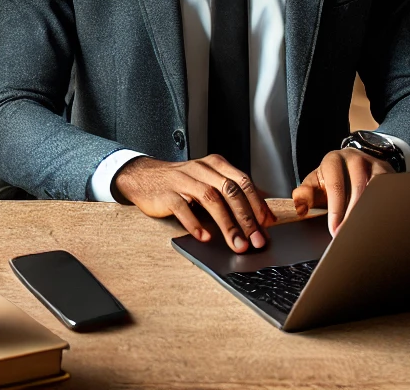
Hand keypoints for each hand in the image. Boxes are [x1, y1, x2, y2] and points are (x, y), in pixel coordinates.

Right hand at [111, 155, 276, 253]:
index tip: (266, 225)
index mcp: (215, 165)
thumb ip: (234, 195)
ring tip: (236, 244)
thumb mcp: (208, 181)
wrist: (143, 178)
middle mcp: (201, 169)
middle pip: (230, 190)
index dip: (256, 203)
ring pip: (211, 199)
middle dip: (246, 218)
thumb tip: (264, 216)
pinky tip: (205, 237)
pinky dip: (195, 224)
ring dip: (227, 225)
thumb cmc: (180, 182)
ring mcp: (183, 180)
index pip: (242, 181)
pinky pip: (183, 208)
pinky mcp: (167, 194)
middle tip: (256, 240)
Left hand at [292, 149, 392, 235]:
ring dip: (370, 210)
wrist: (350, 165)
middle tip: (349, 233)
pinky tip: (380, 219)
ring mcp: (374, 163)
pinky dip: (384, 204)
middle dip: (353, 214)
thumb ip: (305, 193)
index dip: (335, 210)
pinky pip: (389, 188)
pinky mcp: (389, 172)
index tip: (335, 229)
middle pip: (358, 186)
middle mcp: (354, 158)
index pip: (335, 185)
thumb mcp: (315, 183)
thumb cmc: (330, 179)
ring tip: (365, 228)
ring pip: (376, 187)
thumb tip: (300, 205)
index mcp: (333, 160)